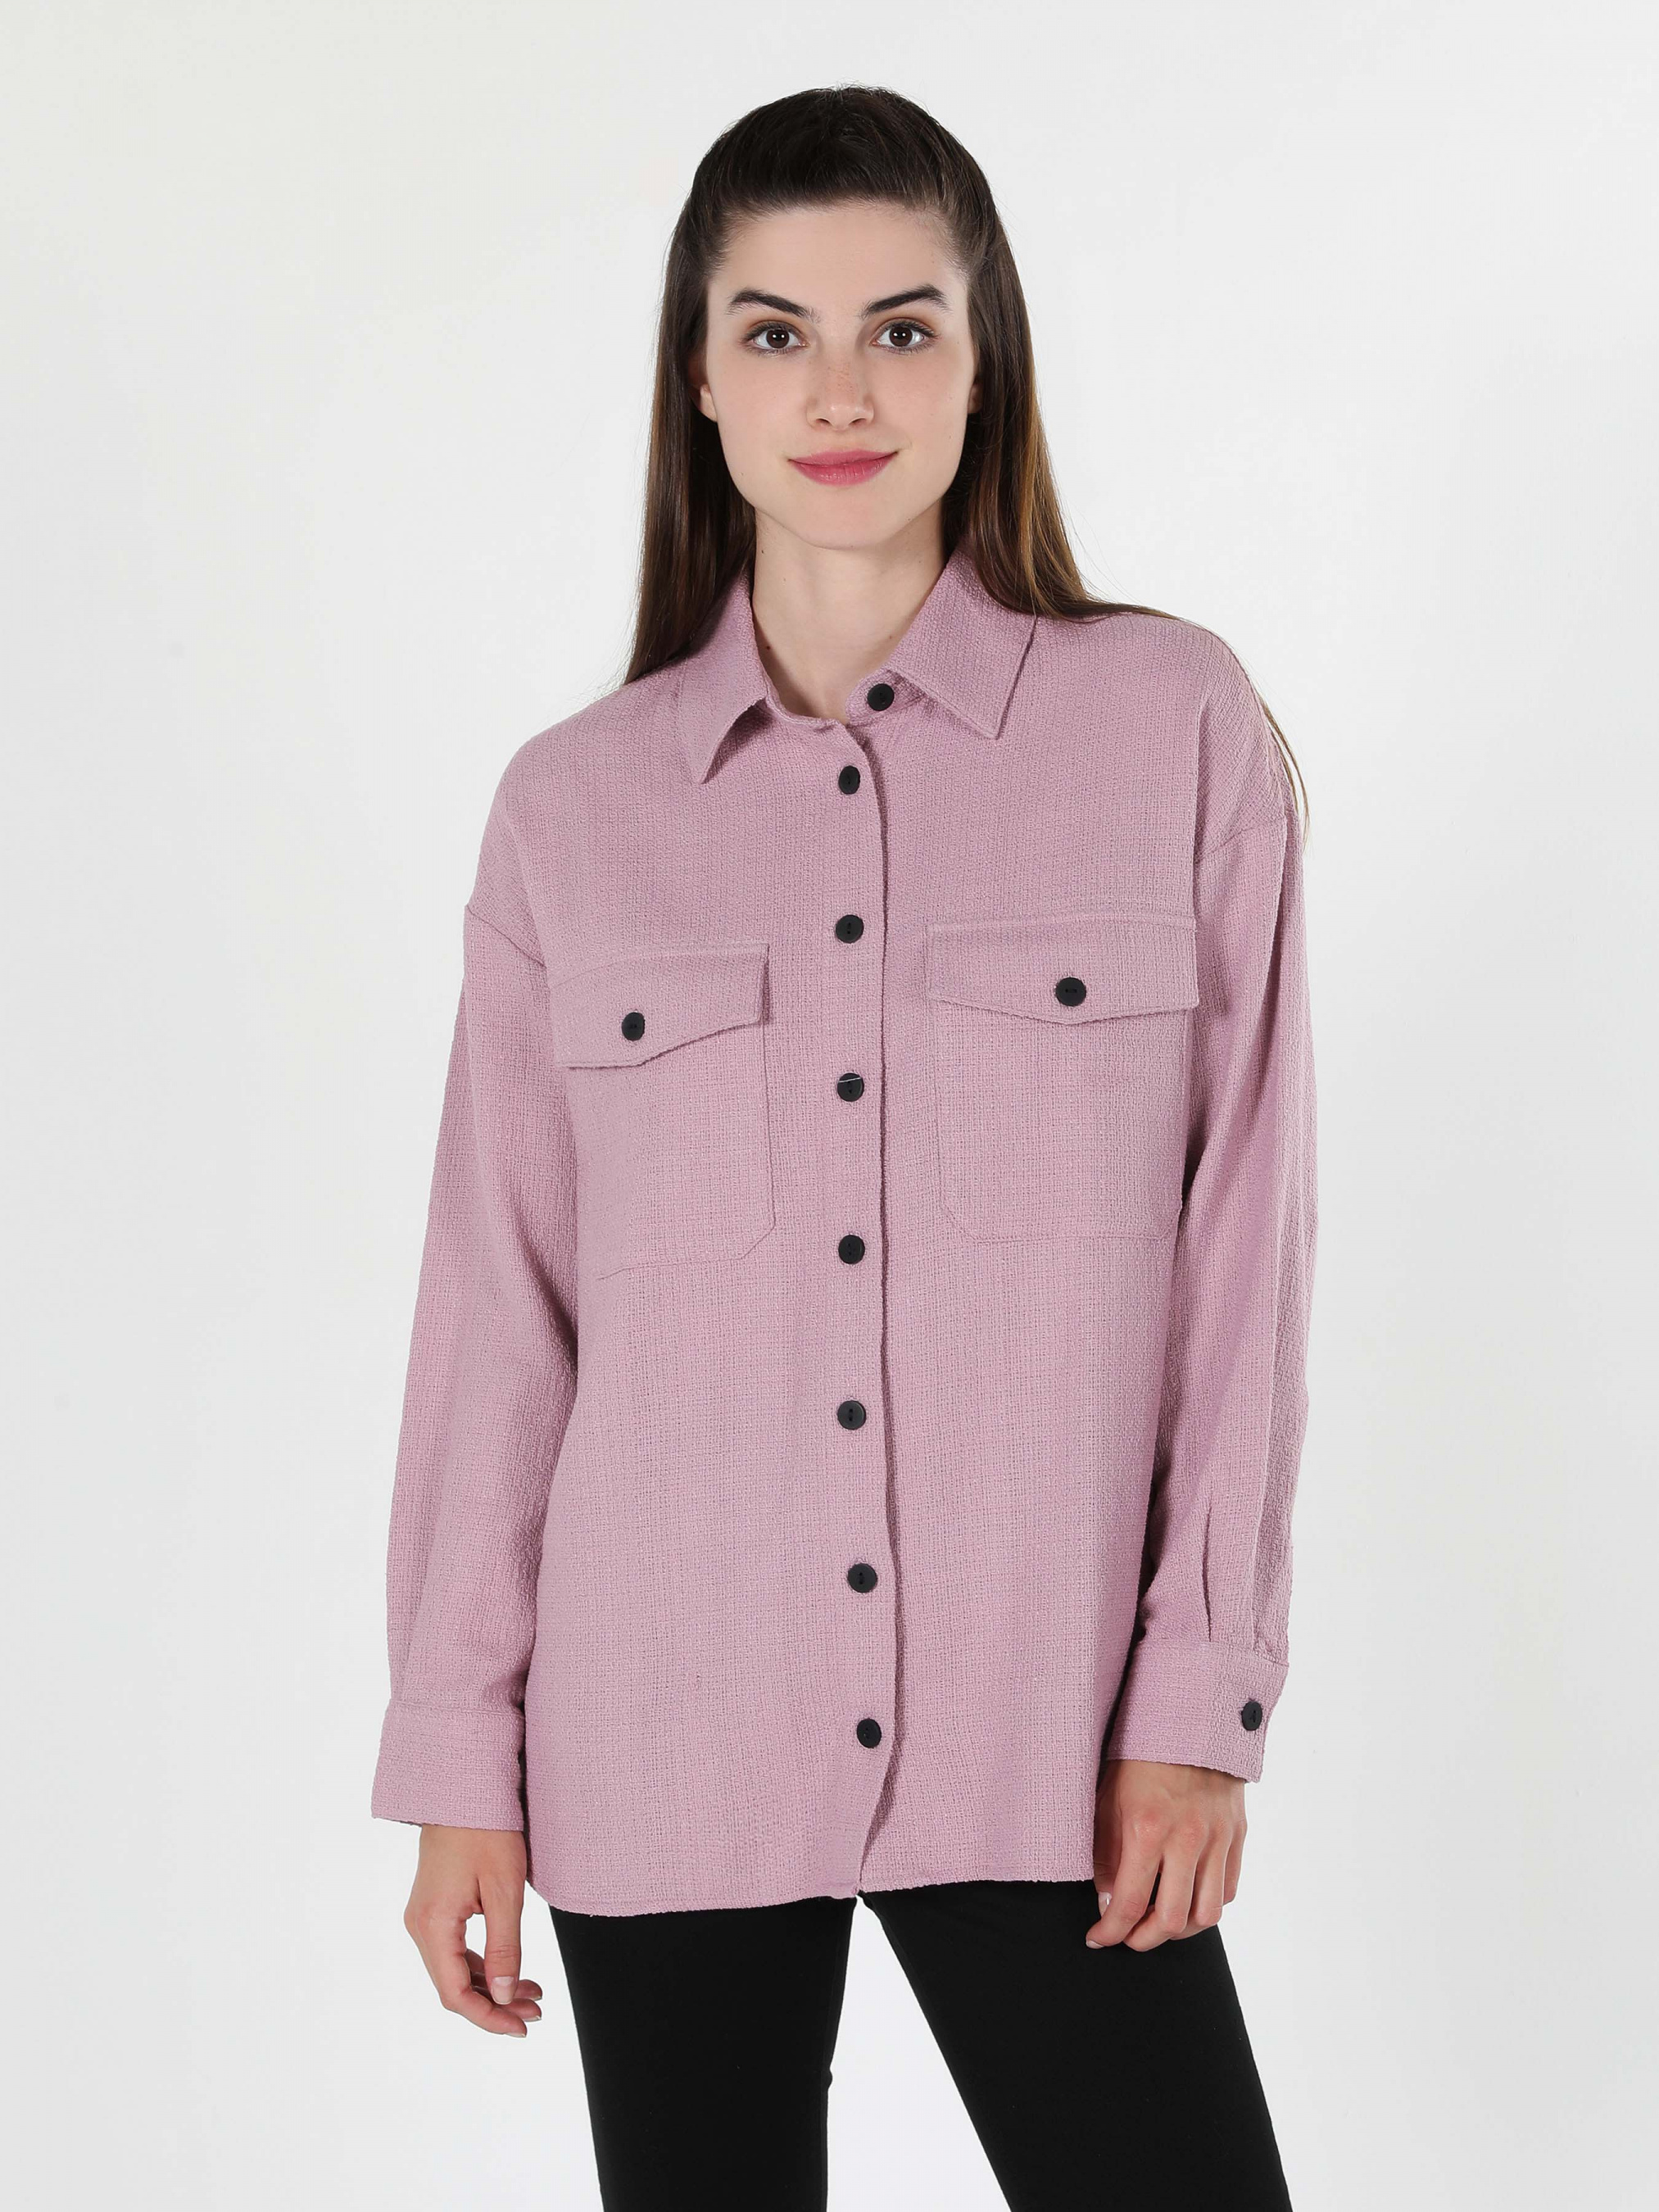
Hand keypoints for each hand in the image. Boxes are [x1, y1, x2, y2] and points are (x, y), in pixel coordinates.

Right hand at [401, 1825, 544, 2034]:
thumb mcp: (504, 1890)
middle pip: (453, 1987)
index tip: (522, 2028)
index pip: (455, 1994)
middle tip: (536, 2013)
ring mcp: (424, 1917)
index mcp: (432, 1924)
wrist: (463, 1788)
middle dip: (495, 2005)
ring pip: (454, 1971)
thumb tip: (505, 1996)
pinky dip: (482, 1965)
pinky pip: (454, 1950)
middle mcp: (420, 1926)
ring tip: (534, 1995)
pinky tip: (512, 1970)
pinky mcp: (434, 1908)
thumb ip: (504, 1947)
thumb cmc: (487, 1830)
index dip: (489, 2018)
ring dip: (491, 1987)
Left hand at [1087, 1759, 1245, 1950]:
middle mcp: (1187, 1839)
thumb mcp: (1107, 1798)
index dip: (1111, 1931)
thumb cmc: (1139, 1755)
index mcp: (1147, 1829)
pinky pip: (1228, 1890)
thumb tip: (1107, 1899)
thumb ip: (1105, 1853)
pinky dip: (1207, 1904)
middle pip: (1172, 1921)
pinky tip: (1186, 1897)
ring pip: (1207, 1915)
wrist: (1188, 1716)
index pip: (1129, 1904)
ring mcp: (1217, 1838)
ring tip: (1159, 1921)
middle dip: (1144, 1940)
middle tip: (1128, 1936)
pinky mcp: (1237, 1834)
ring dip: (1180, 1930)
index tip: (1098, 1937)